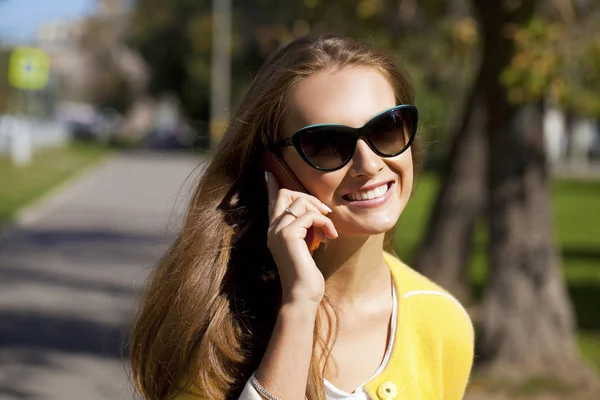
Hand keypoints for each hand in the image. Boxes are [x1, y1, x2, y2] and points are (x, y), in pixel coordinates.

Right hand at [265, 172, 337, 304]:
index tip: (269, 172)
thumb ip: (304, 231)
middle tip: (324, 212)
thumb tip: (316, 214)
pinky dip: (324, 222)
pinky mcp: (288, 235)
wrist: (302, 295)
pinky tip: (330, 235)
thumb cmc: (306, 276)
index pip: (272, 202)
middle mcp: (272, 228)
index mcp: (274, 231)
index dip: (271, 186)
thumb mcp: (305, 247)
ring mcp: (278, 231)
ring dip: (320, 212)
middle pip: (284, 193)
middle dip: (307, 196)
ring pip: (299, 201)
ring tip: (329, 230)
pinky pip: (310, 215)